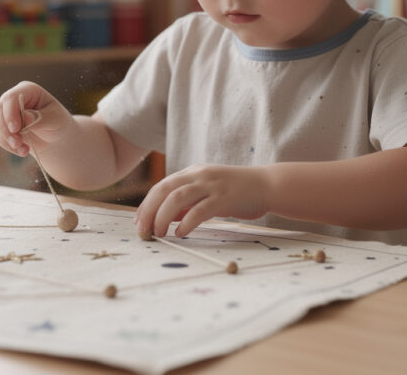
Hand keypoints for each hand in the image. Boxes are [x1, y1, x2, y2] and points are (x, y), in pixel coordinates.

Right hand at [0, 81, 73, 157]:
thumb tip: (25, 116)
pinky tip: (22, 151)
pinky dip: (8, 145)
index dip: (10, 113)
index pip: (11, 97)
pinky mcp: (2, 125)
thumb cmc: (57, 123)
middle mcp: (13, 98)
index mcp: (28, 90)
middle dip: (7, 130)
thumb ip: (40, 118)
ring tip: (24, 150)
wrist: (54, 137)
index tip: (15, 129)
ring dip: (8, 140)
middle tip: (18, 143)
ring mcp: (6, 111)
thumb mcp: (55, 120)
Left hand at [134, 164, 270, 237]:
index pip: (161, 186)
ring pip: (177, 198)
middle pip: (164, 190)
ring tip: (160, 233)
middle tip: (144, 231)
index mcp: (193, 173)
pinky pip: (200, 210)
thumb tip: (165, 218)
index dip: (146, 204)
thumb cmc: (236, 193)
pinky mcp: (225, 197)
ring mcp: (212, 185)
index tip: (139, 223)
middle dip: (149, 211)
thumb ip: (187, 203)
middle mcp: (199, 175)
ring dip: (163, 217)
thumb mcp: (208, 193)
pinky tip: (181, 233)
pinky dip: (187, 222)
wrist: (267, 185)